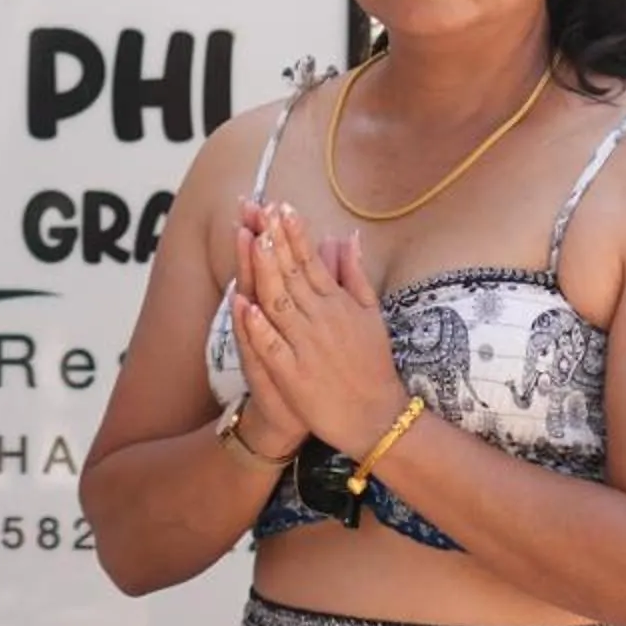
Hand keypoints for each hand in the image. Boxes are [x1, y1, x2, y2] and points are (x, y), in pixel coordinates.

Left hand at [233, 205, 407, 455]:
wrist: (378, 418)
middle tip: (259, 209)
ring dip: (266, 271)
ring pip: (282, 303)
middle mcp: (323, 319)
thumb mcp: (369, 314)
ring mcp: (307, 346)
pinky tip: (246, 306)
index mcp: (338, 304)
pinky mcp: (295, 375)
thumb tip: (347, 235)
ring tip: (253, 240)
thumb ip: (354, 274)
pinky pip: (274, 347)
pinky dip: (260, 327)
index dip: (295, 234)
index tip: (281, 206)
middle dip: (275, 240)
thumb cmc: (372, 364)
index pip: (312, 261)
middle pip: (293, 274)